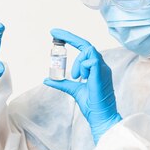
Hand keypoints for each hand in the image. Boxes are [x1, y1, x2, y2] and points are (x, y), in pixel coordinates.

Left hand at [43, 28, 121, 144]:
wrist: (101, 116)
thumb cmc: (91, 104)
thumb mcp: (73, 90)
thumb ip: (62, 83)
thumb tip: (47, 79)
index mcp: (96, 68)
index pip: (84, 48)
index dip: (70, 38)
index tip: (56, 33)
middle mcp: (100, 65)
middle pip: (86, 45)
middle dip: (69, 37)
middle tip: (54, 34)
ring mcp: (103, 69)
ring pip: (88, 51)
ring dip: (77, 62)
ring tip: (76, 77)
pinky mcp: (101, 74)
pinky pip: (91, 61)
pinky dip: (83, 67)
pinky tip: (83, 78)